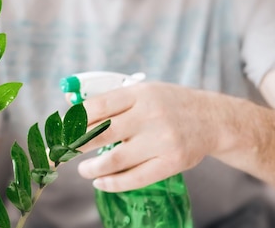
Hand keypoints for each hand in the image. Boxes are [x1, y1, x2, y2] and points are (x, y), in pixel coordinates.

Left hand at [76, 82, 224, 191]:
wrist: (214, 119)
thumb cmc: (169, 104)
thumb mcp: (142, 92)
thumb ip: (111, 100)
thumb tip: (71, 109)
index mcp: (138, 94)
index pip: (97, 106)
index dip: (74, 120)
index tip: (61, 130)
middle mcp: (149, 115)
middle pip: (101, 132)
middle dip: (75, 145)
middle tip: (62, 153)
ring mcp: (161, 140)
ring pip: (114, 159)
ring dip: (91, 168)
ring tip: (83, 170)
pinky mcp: (172, 162)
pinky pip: (135, 178)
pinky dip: (112, 183)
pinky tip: (100, 182)